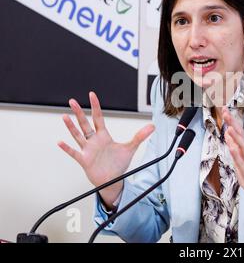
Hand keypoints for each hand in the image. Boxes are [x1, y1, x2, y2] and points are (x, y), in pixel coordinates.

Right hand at [57, 92, 154, 206]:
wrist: (113, 180)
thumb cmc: (118, 164)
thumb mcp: (130, 148)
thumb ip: (140, 136)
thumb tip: (152, 126)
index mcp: (104, 136)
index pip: (98, 118)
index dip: (95, 106)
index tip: (91, 95)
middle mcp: (94, 141)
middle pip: (85, 123)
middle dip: (79, 112)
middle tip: (72, 101)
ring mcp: (88, 150)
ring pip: (78, 135)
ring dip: (71, 127)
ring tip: (65, 117)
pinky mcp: (84, 160)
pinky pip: (74, 153)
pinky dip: (67, 148)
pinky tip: (60, 142)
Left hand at [222, 107, 243, 206]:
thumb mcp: (238, 158)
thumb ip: (233, 146)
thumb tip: (228, 135)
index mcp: (242, 149)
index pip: (236, 131)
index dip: (230, 120)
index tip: (224, 109)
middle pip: (239, 133)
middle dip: (232, 122)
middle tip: (225, 110)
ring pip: (240, 145)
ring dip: (235, 135)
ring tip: (229, 126)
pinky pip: (240, 160)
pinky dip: (235, 152)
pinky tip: (231, 146)